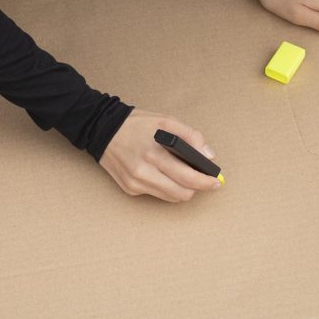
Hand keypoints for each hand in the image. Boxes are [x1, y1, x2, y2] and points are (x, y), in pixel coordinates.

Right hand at [100, 111, 220, 202]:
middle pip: (182, 192)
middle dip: (197, 188)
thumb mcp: (166, 121)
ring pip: (171, 197)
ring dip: (182, 190)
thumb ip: (190, 136)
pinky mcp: (130, 189)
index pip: (188, 176)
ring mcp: (135, 183)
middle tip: (204, 181)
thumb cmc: (137, 124)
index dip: (205, 181)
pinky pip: (157, 194)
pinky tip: (163, 174)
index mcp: (154, 153)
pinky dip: (166, 187)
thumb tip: (208, 155)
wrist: (102, 129)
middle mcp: (143, 171)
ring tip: (185, 177)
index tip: (216, 181)